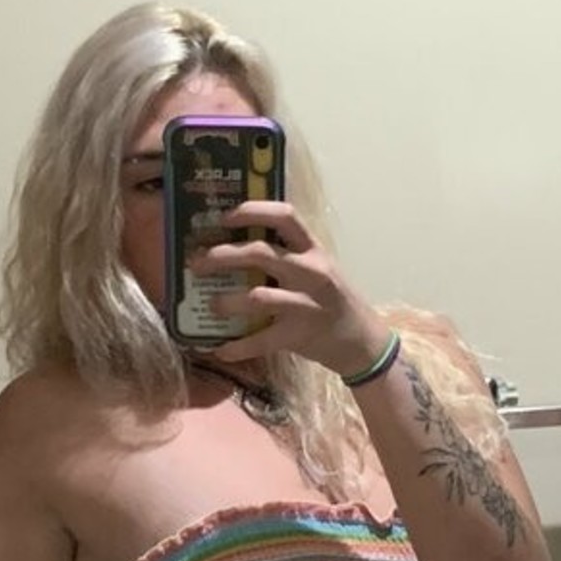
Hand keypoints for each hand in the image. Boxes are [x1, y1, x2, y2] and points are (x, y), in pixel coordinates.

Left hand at [189, 201, 390, 375]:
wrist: (362, 342)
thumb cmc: (332, 300)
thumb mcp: (318, 268)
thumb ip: (287, 254)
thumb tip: (237, 243)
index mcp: (313, 249)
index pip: (284, 216)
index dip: (251, 211)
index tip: (224, 218)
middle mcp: (311, 272)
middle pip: (260, 252)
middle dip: (223, 255)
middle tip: (198, 262)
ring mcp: (306, 304)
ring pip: (258, 297)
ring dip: (227, 302)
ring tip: (210, 305)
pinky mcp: (299, 334)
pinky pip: (261, 340)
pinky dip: (237, 346)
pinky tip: (221, 349)